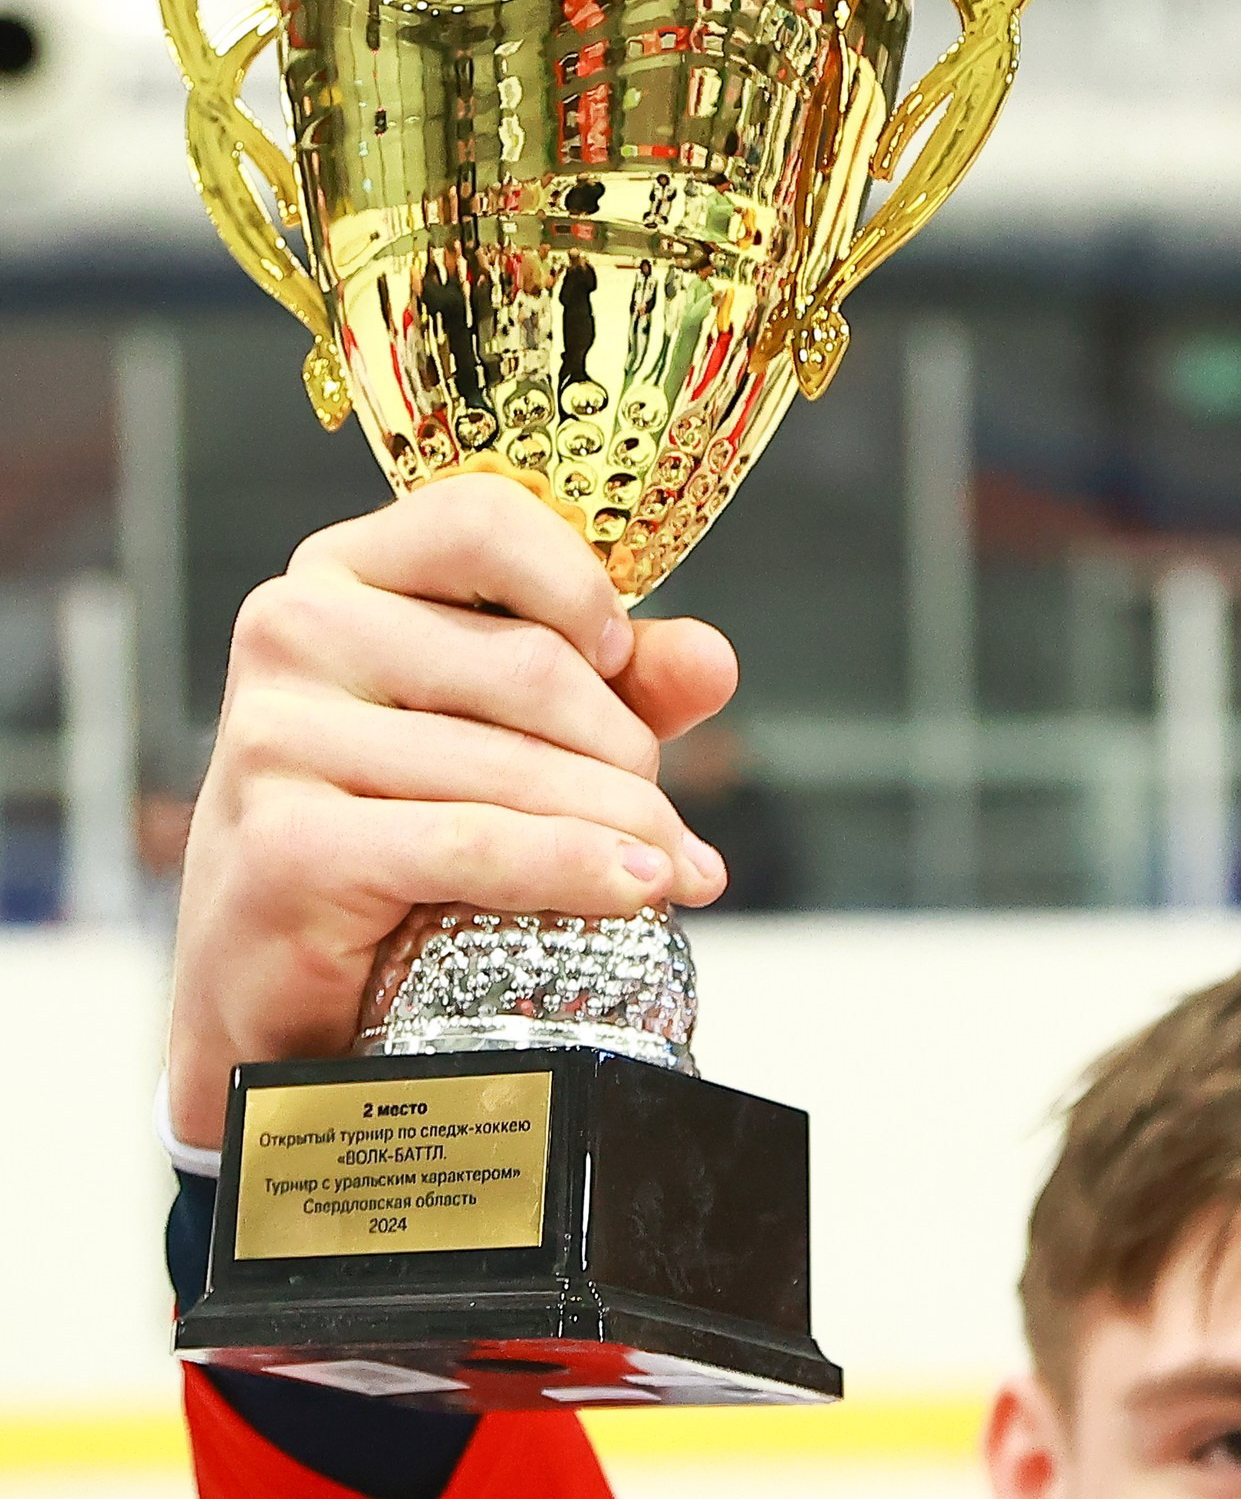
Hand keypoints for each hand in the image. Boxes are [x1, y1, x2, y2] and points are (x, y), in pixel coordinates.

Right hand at [167, 476, 737, 1150]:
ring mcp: (277, 736)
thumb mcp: (501, 735)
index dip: (577, 586)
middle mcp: (294, 632)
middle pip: (530, 664)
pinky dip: (571, 868)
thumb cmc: (386, 837)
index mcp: (341, 574)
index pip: (480, 519)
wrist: (271, 979)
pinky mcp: (284, 843)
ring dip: (623, 827)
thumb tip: (710, 659)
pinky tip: (633, 889)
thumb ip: (606, 685)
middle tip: (665, 824)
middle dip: (629, 754)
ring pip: (514, 764)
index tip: (620, 657)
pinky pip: (472, 844)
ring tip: (670, 872)